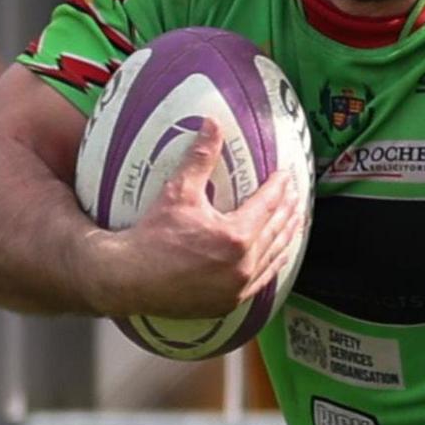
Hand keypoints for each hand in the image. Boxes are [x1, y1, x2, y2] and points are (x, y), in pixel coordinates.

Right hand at [82, 118, 304, 317]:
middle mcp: (243, 264)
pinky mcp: (230, 302)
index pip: (268, 204)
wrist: (127, 278)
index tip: (285, 174)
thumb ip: (200, 157)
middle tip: (296, 192)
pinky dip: (276, 262)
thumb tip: (212, 122)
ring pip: (275, 255)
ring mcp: (238, 287)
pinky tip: (281, 253)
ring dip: (288, 235)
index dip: (279, 187)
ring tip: (297, 219)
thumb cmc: (152, 235)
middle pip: (277, 229)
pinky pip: (264, 280)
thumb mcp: (178, 192)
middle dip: (289, 208)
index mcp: (236, 236)